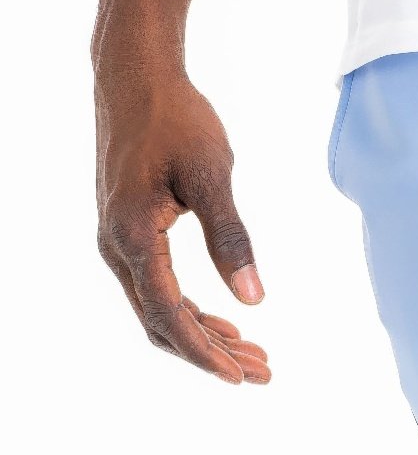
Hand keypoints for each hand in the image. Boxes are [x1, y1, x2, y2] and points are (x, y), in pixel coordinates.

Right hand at [95, 63, 269, 384]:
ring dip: (206, 337)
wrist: (136, 75)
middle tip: (264, 374)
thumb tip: (254, 299)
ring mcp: (119, 242)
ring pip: (160, 311)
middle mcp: (117, 247)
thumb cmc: (175, 117)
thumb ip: (231, 239)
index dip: (205, 352)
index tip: (241, 378)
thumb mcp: (211, 175)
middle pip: (162, 324)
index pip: (168, 314)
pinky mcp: (129, 233)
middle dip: (212, 354)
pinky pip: (158, 289)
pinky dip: (193, 312)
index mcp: (132, 236)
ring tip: (256, 356)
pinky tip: (229, 323)